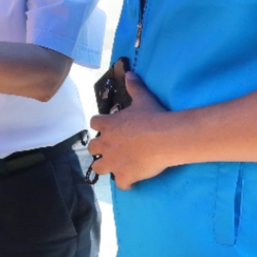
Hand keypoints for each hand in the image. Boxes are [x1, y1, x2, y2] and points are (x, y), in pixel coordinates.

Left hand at [87, 72, 174, 189]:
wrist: (164, 138)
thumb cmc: (152, 117)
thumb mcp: (142, 99)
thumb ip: (134, 86)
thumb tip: (130, 73)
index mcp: (108, 125)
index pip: (94, 123)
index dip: (99, 125)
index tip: (107, 127)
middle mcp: (106, 144)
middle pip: (92, 148)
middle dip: (99, 149)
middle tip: (111, 148)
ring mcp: (113, 162)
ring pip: (99, 168)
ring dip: (105, 167)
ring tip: (116, 167)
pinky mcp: (124, 176)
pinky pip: (121, 184)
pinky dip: (126, 182)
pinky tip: (132, 180)